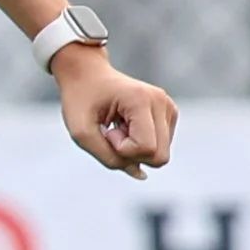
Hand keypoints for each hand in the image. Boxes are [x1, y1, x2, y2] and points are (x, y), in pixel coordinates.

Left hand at [52, 46, 175, 179]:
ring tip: (118, 127)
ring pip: (161, 155)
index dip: (122, 150)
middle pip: (159, 156)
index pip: (146, 148)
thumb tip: (142, 175)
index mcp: (142, 100)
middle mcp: (162, 102)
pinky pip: (159, 148)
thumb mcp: (82, 133)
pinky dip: (140, 144)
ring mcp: (168, 107)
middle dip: (131, 154)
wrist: (87, 74)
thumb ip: (108, 157)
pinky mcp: (168, 114)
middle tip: (112, 132)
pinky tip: (126, 126)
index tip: (107, 131)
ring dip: (134, 149)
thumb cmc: (80, 100)